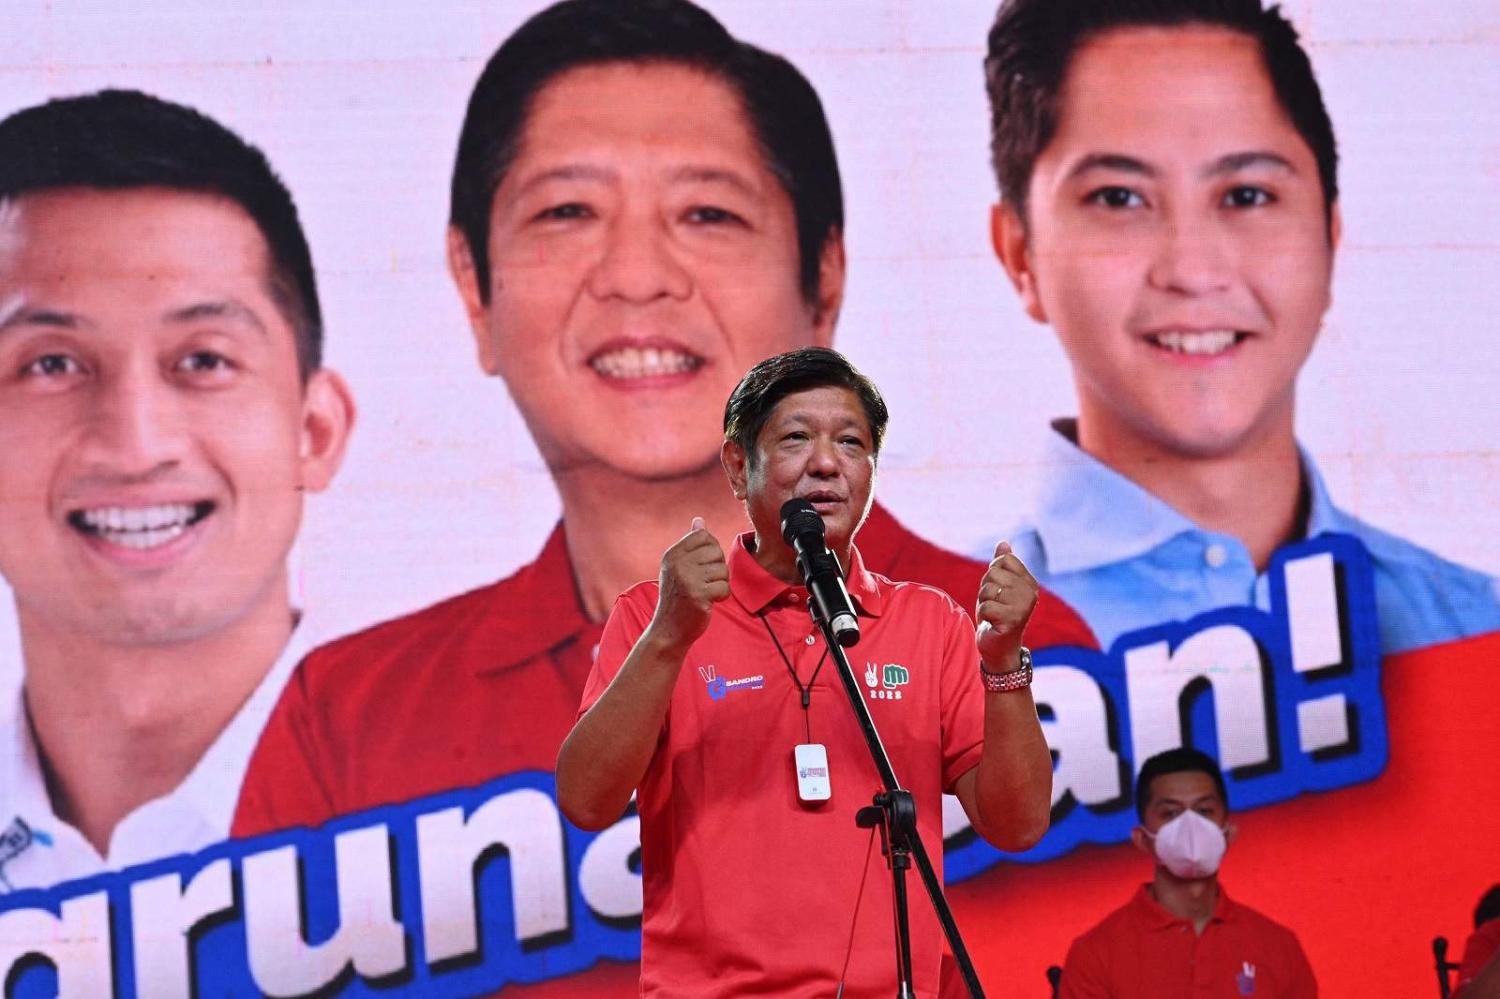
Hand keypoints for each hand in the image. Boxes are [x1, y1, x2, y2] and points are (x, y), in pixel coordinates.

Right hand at [649, 517, 729, 654]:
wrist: (668, 630)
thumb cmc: (677, 597)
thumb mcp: (678, 568)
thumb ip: (690, 544)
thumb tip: (699, 520)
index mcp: (673, 554)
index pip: (704, 536)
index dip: (711, 551)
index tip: (703, 567)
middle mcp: (678, 563)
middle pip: (716, 552)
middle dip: (717, 568)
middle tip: (704, 583)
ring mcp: (687, 578)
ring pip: (723, 570)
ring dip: (720, 584)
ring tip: (705, 593)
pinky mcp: (698, 594)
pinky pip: (724, 587)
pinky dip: (721, 597)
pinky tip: (709, 602)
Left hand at [975, 541, 1037, 671]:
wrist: (999, 647)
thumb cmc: (997, 615)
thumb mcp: (998, 587)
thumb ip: (1002, 565)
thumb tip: (1003, 543)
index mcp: (1030, 582)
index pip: (1004, 560)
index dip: (993, 574)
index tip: (998, 591)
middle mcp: (1030, 592)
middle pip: (993, 573)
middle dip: (986, 590)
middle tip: (994, 605)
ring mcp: (1023, 606)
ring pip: (987, 589)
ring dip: (983, 603)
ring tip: (993, 614)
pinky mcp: (1013, 620)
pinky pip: (985, 606)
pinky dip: (983, 615)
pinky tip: (992, 623)